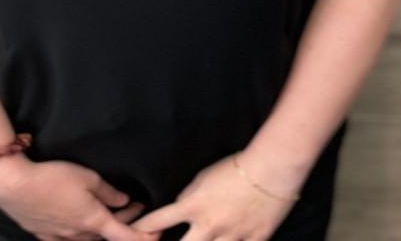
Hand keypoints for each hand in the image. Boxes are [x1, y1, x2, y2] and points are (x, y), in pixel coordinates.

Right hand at [0, 155, 161, 240]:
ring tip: (111, 212)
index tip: (156, 236)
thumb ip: (108, 192)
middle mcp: (78, 234)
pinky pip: (67, 239)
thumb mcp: (88, 178)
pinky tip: (78, 222)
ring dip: (103, 227)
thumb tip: (124, 202)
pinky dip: (80, 232)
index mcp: (92, 220)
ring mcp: (59, 237)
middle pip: (106, 234)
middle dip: (125, 222)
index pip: (123, 236)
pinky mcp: (43, 234)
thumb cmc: (54, 178)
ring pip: (87, 238)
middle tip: (137, 207)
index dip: (141, 238)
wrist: (14, 185)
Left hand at [128, 153, 300, 240]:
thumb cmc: (236, 167)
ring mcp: (231, 237)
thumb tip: (179, 208)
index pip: (159, 220)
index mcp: (194, 205)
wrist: (270, 169)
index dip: (141, 229)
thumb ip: (189, 195)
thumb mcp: (204, 176)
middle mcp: (209, 226)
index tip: (130, 233)